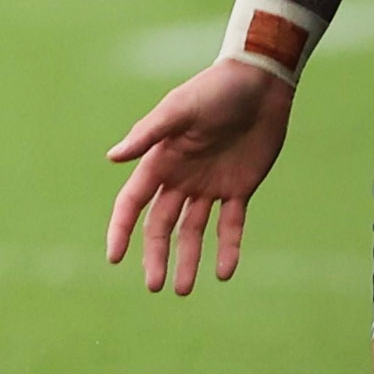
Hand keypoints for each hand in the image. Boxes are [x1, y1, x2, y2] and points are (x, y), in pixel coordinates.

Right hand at [104, 61, 294, 293]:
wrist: (260, 83)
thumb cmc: (214, 89)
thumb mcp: (178, 109)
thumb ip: (147, 134)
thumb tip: (113, 158)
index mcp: (159, 162)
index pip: (133, 204)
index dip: (122, 231)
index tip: (115, 258)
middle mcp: (180, 179)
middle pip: (161, 226)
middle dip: (156, 256)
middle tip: (156, 286)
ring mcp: (209, 186)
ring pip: (193, 232)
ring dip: (188, 260)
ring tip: (185, 290)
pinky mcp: (239, 188)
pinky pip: (231, 225)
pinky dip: (228, 249)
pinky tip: (224, 272)